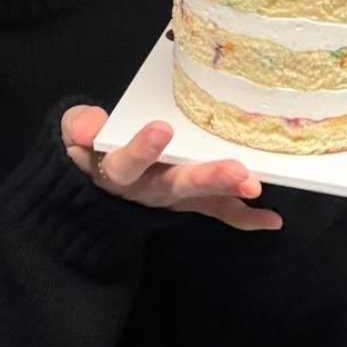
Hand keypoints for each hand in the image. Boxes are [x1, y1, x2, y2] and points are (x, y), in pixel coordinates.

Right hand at [62, 105, 283, 231]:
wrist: (95, 185)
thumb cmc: (89, 149)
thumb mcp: (72, 134)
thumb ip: (77, 126)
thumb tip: (89, 126)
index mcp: (115, 171)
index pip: (124, 163)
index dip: (142, 149)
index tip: (162, 129)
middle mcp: (146, 189)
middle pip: (174, 185)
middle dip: (206, 178)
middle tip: (236, 170)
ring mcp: (171, 198)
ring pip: (200, 197)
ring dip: (227, 190)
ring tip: (254, 184)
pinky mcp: (191, 201)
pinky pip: (218, 212)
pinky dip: (246, 218)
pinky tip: (273, 220)